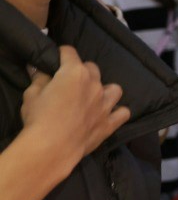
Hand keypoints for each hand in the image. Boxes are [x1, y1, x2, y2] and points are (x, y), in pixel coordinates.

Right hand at [19, 45, 129, 169]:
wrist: (52, 146)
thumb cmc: (39, 117)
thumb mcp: (32, 94)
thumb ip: (39, 79)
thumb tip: (39, 70)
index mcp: (74, 73)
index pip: (70, 53)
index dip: (62, 54)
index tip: (57, 60)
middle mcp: (94, 84)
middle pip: (92, 68)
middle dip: (82, 72)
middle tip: (70, 83)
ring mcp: (105, 104)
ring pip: (115, 89)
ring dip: (105, 90)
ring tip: (94, 97)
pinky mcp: (110, 123)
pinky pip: (123, 113)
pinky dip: (117, 112)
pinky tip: (109, 115)